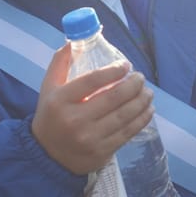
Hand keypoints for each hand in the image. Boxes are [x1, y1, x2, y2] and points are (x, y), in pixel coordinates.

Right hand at [32, 43, 154, 174]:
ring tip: (148, 92)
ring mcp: (90, 138)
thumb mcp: (48, 88)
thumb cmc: (51, 115)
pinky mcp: (102, 152)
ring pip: (124, 116)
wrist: (47, 155)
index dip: (114, 71)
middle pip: (113, 98)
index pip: (92, 80)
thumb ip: (60, 63)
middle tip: (141, 78)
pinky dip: (141, 119)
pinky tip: (148, 110)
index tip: (126, 66)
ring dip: (141, 101)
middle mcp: (75, 119)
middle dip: (133, 85)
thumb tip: (74, 41)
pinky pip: (127, 132)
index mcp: (61, 100)